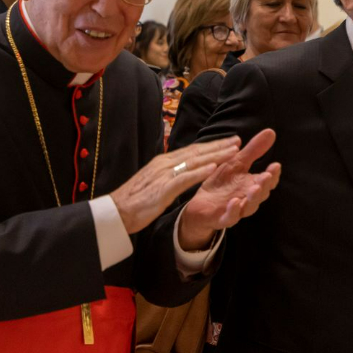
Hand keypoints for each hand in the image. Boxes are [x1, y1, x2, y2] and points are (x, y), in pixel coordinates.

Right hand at [109, 136, 244, 234]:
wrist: (115, 212)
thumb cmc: (134, 200)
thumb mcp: (154, 182)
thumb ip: (167, 174)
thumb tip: (180, 170)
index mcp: (164, 162)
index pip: (192, 151)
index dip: (211, 145)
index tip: (228, 141)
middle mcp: (165, 164)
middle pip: (197, 152)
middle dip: (219, 146)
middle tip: (238, 140)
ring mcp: (164, 175)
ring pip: (194, 162)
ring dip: (215, 155)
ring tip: (233, 151)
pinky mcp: (162, 189)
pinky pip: (184, 179)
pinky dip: (199, 173)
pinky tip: (213, 169)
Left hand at [179, 129, 280, 249]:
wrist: (199, 206)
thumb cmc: (221, 184)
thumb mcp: (236, 163)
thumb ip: (253, 150)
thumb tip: (271, 132)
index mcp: (252, 184)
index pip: (268, 181)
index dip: (273, 174)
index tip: (276, 165)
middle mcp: (247, 198)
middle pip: (261, 194)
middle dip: (265, 185)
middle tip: (267, 175)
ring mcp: (236, 210)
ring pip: (249, 207)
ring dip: (253, 198)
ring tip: (255, 187)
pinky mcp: (222, 219)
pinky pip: (230, 217)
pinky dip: (234, 211)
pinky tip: (234, 202)